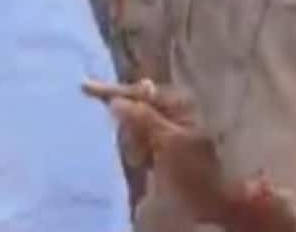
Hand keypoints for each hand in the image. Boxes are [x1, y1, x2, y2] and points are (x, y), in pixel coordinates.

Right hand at [83, 80, 295, 230]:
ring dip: (132, 143)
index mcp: (179, 104)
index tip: (84, 87)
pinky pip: (135, 145)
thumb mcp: (170, 141)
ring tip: (145, 161)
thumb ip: (143, 118)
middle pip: (133, 109)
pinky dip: (134, 153)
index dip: (113, 90)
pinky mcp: (158, 155)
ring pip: (132, 128)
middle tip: (140, 148)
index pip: (140, 91)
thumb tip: (117, 101)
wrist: (211, 208)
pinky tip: (144, 165)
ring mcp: (164, 135)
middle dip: (128, 125)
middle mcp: (171, 115)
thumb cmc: (195, 171)